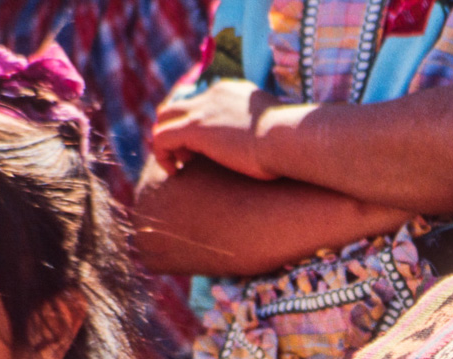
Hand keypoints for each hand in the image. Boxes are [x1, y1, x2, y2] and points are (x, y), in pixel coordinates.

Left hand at [152, 79, 280, 177]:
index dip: (194, 123)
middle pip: (176, 104)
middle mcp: (213, 94)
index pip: (200, 100)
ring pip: (164, 119)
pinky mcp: (194, 128)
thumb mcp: (275, 129)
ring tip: (180, 165)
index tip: (200, 147)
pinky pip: (161, 137)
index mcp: (232, 91)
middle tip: (185, 156)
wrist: (289, 138)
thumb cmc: (292, 142)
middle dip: (174, 129)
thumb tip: (271, 145)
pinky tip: (176, 172)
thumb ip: (263, 129)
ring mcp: (202, 110)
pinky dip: (162, 154)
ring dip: (167, 142)